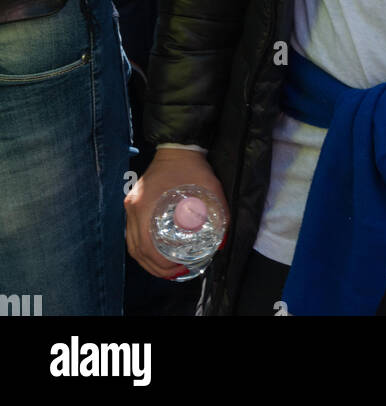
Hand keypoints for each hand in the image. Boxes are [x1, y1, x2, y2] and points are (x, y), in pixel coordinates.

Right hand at [125, 148, 229, 278]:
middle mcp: (133, 209)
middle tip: (175, 272)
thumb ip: (219, 215)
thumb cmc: (192, 168)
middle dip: (155, 267)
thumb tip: (221, 243)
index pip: (146, 247)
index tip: (179, 267)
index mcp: (146, 206)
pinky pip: (132, 234)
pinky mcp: (133, 203)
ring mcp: (130, 206)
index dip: (161, 264)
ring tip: (166, 267)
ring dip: (147, 260)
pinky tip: (156, 252)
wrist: (178, 146)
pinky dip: (143, 247)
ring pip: (132, 244)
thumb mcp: (210, 190)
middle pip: (136, 250)